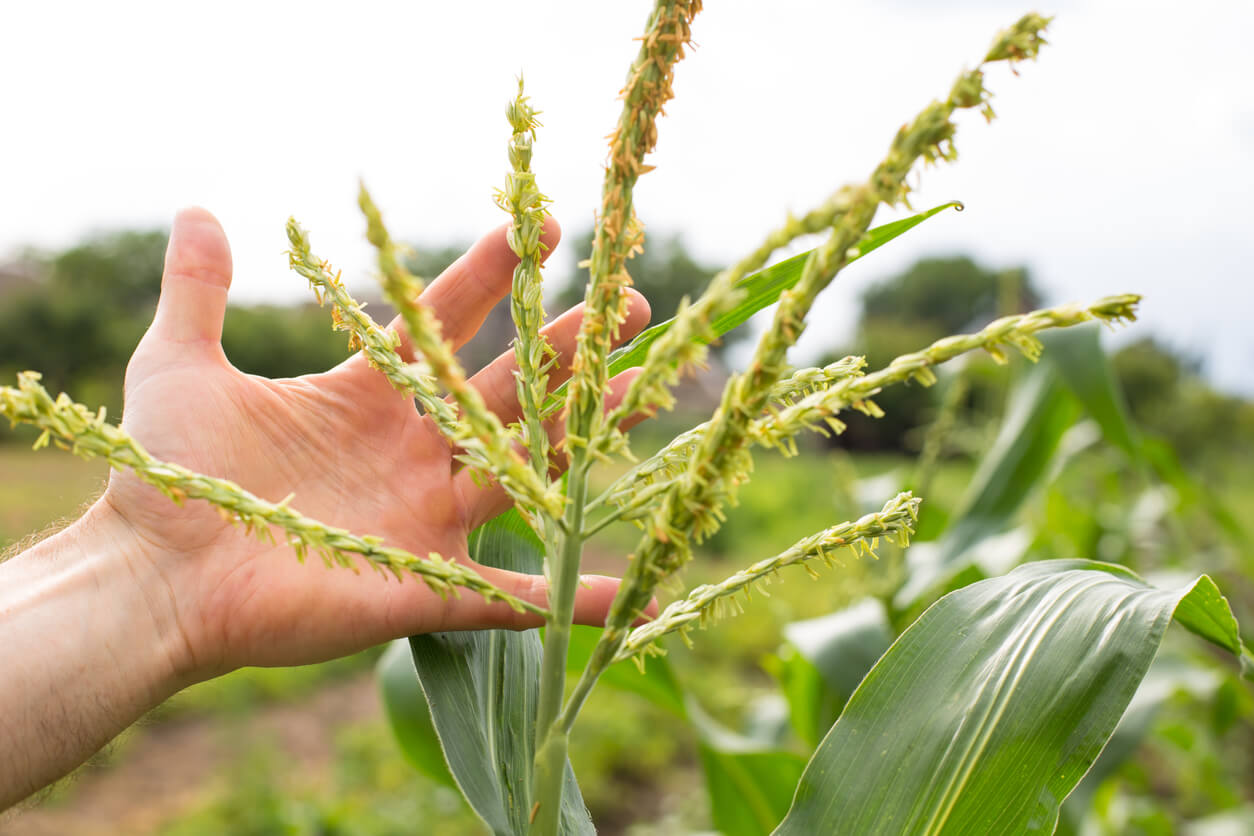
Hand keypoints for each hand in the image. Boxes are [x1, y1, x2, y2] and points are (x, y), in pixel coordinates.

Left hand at [103, 208, 649, 679]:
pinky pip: (518, 598)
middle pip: (506, 389)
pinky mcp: (430, 587)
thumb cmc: (167, 476)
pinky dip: (577, 600)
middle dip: (566, 346)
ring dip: (586, 431)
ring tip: (642, 385)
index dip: (491, 274)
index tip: (541, 228)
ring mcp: (425, 519)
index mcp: (364, 397)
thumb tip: (195, 207)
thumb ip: (200, 288)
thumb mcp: (181, 366)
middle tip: (632, 302)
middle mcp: (409, 453)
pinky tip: (641, 596)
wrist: (156, 579)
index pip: (443, 322)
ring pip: (528, 468)